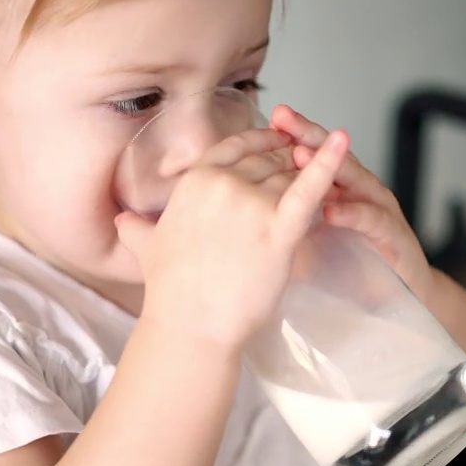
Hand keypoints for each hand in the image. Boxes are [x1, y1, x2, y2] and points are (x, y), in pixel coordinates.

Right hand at [116, 127, 348, 350]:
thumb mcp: (148, 249)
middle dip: (286, 164)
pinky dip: (329, 163)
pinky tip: (343, 139)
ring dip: (304, 178)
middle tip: (301, 168)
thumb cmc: (172, 293)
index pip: (235, 148)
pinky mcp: (279, 230)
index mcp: (195, 181)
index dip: (259, 143)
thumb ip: (137, 228)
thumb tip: (122, 222)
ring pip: (290, 178)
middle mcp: (223, 184)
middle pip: (267, 162)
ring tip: (319, 179)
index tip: (276, 140)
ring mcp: (251, 205)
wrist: (191, 326)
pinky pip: (309, 190)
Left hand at [269, 104, 435, 302]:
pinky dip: (352, 212)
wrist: (392, 299)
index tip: (263, 121)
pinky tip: (330, 210)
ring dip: (328, 166)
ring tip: (300, 155)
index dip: (288, 136)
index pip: (312, 155)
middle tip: (281, 117)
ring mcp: (379, 210)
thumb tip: (235, 213)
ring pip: (355, 178)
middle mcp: (359, 192)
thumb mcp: (302, 242)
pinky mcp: (393, 236)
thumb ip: (277, 221)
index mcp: (337, 189)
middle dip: (305, 134)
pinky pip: (371, 218)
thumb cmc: (345, 270)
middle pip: (332, 155)